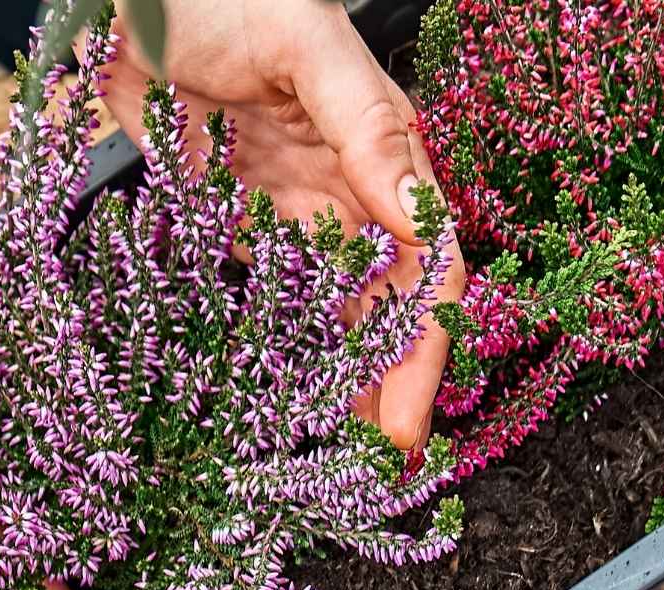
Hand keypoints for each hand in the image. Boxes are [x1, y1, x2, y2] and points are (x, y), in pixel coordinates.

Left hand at [95, 0, 466, 449]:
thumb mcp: (310, 47)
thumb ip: (366, 128)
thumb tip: (416, 213)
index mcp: (386, 156)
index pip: (428, 269)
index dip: (424, 350)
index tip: (406, 422)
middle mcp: (350, 194)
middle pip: (387, 309)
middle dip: (391, 388)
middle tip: (378, 467)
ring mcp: (292, 213)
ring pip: (334, 316)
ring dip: (343, 382)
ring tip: (342, 458)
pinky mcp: (235, 222)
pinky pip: (270, 299)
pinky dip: (281, 351)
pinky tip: (279, 400)